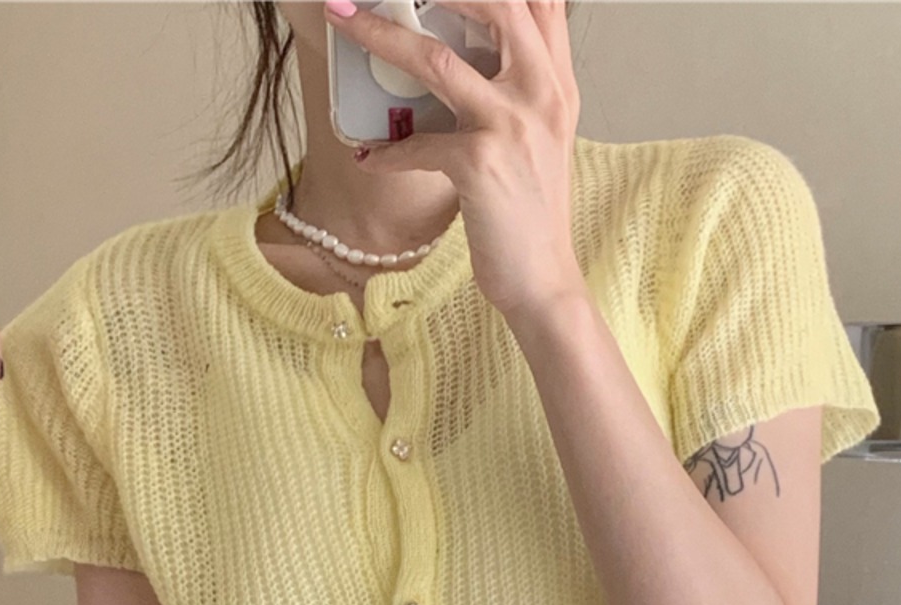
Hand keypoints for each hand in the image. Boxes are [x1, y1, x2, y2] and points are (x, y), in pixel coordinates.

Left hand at [324, 0, 585, 317]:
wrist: (543, 281)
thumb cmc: (532, 215)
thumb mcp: (539, 139)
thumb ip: (517, 91)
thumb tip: (468, 58)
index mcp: (557, 84)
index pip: (541, 0)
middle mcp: (542, 94)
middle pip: (496, 2)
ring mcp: (511, 127)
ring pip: (437, 60)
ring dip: (380, 36)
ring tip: (343, 22)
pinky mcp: (480, 164)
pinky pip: (417, 143)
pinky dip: (386, 151)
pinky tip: (370, 159)